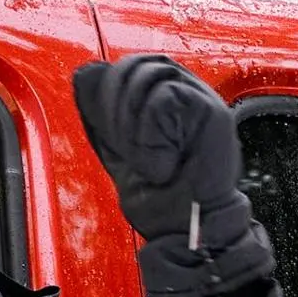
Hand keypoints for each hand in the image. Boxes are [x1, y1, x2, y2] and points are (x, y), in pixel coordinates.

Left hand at [71, 55, 246, 251]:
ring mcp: (203, 101)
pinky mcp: (211, 113)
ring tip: (148, 161)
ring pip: (151, 79)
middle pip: (139, 66)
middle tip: (128, 150)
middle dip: (117, 108)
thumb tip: (86, 73)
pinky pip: (165, 100)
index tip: (109, 130)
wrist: (182, 230)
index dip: (110, 89)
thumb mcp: (119, 149)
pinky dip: (152, 137)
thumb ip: (105, 113)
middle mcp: (187, 94)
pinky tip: (161, 163)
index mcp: (167, 100)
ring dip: (135, 127)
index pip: (131, 66)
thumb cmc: (159, 199)